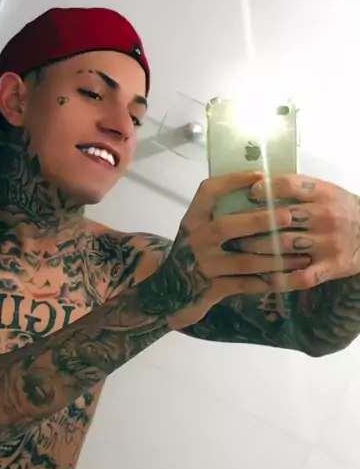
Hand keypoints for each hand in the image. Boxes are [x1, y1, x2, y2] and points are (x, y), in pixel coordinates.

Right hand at [150, 172, 309, 329]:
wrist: (167, 292)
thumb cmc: (192, 255)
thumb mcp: (197, 231)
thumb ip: (219, 215)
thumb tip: (259, 192)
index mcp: (192, 220)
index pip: (208, 191)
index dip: (234, 180)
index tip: (260, 175)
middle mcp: (195, 240)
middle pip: (227, 225)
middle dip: (260, 220)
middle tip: (288, 215)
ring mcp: (203, 266)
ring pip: (243, 260)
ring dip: (274, 258)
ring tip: (301, 256)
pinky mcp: (210, 289)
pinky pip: (244, 284)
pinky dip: (265, 281)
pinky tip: (284, 278)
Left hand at [239, 174, 359, 290]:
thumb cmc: (342, 210)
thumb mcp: (326, 191)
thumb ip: (298, 189)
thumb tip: (256, 184)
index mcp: (324, 194)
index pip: (290, 185)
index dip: (265, 189)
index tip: (248, 194)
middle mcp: (326, 217)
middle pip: (280, 219)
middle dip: (251, 224)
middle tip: (229, 228)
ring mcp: (329, 244)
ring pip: (284, 247)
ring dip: (256, 250)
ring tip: (237, 250)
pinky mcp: (330, 268)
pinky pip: (299, 277)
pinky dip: (279, 279)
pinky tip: (262, 279)